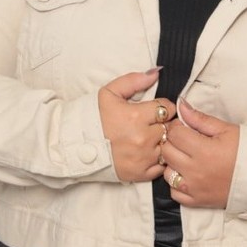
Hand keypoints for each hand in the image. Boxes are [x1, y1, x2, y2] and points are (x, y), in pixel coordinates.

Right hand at [98, 68, 175, 182]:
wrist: (77, 146)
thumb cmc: (94, 117)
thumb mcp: (110, 92)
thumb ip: (134, 80)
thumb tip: (156, 72)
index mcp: (136, 116)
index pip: (168, 108)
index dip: (163, 107)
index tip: (155, 110)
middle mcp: (142, 138)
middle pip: (170, 128)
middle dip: (164, 124)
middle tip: (152, 124)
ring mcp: (142, 158)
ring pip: (168, 147)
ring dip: (162, 142)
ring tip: (150, 139)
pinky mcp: (140, 174)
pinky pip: (162, 167)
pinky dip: (158, 160)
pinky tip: (147, 153)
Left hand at [160, 98, 239, 207]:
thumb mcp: (227, 129)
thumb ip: (200, 119)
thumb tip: (181, 106)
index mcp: (204, 150)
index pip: (174, 133)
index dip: (177, 127)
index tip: (185, 127)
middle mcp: (196, 171)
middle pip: (166, 152)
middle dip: (172, 142)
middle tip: (185, 140)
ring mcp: (195, 188)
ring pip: (167, 173)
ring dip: (174, 163)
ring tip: (188, 158)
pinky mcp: (198, 201)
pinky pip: (175, 193)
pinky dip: (177, 184)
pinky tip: (189, 175)